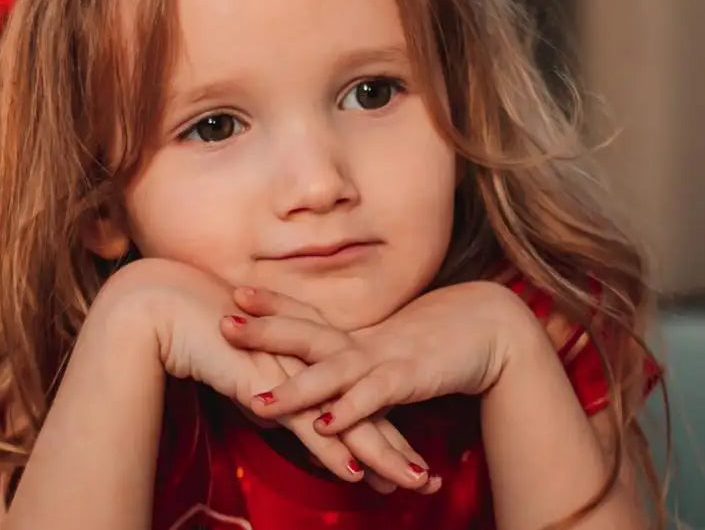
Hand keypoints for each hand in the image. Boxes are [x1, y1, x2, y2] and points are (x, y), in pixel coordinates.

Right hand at [97, 258, 432, 491]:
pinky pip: (308, 422)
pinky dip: (334, 448)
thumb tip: (272, 414)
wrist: (166, 309)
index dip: (379, 424)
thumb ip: (262, 389)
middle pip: (360, 410)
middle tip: (429, 478)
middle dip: (398, 446)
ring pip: (347, 419)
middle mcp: (305, 361)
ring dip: (384, 454)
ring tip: (417, 482)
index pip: (350, 396)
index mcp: (303, 354)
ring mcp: (291, 371)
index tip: (407, 452)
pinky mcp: (268, 383)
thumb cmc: (197, 331)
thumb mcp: (241, 367)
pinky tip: (358, 471)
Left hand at [222, 280, 532, 437]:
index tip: (233, 291)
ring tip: (255, 403)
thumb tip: (326, 381)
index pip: (304, 315)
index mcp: (353, 334)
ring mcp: (383, 359)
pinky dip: (347, 410)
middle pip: (304, 334)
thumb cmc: (436, 341)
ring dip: (293, 390)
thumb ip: (356, 365)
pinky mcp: (407, 380)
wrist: (490, 330)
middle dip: (263, 331)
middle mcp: (361, 342)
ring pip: (330, 373)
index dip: (270, 305)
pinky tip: (323, 423)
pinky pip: (372, 398)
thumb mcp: (387, 353)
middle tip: (223, 323)